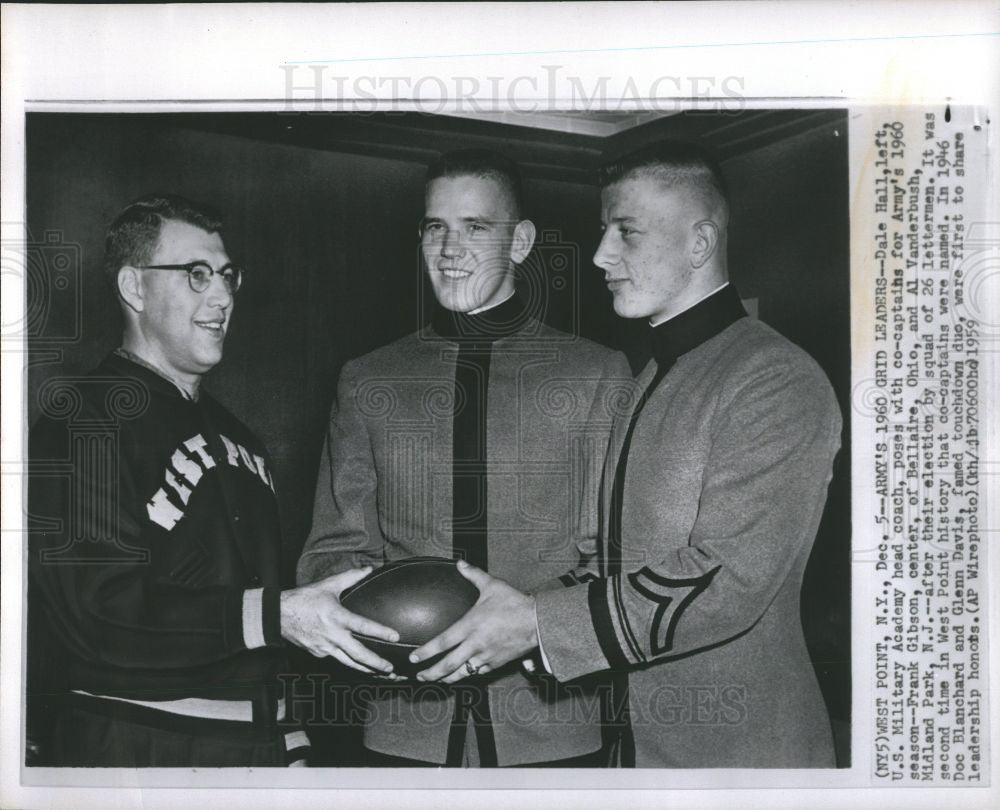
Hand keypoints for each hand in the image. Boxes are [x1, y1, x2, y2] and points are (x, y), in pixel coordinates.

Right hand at [280, 568, 398, 673]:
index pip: (363, 626)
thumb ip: (350, 577)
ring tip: (380, 675)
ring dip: (366, 670)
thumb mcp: (328, 585)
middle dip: (376, 663)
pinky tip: (359, 665)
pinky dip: (348, 663)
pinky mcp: (318, 653)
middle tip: (391, 669)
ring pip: (349, 662)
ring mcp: (324, 647)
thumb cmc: (304, 598)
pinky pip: (336, 658)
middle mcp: (332, 635)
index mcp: (337, 617)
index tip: (395, 637)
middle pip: (358, 654)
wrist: (278, 615)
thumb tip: (368, 569)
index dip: (380, 632)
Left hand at [409, 560, 537, 682]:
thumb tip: (460, 563)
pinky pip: (478, 672)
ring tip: (437, 681)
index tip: (414, 659)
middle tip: (420, 677)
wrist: (537, 622)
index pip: (443, 642)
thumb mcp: (493, 586)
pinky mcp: (496, 663)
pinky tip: (462, 676)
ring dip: (447, 679)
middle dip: (432, 673)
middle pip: (448, 664)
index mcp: (471, 625)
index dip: (426, 652)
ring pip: (462, 673)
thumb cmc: (514, 603)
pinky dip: (468, 675)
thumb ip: (474, 575)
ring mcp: (486, 655)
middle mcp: (475, 643)